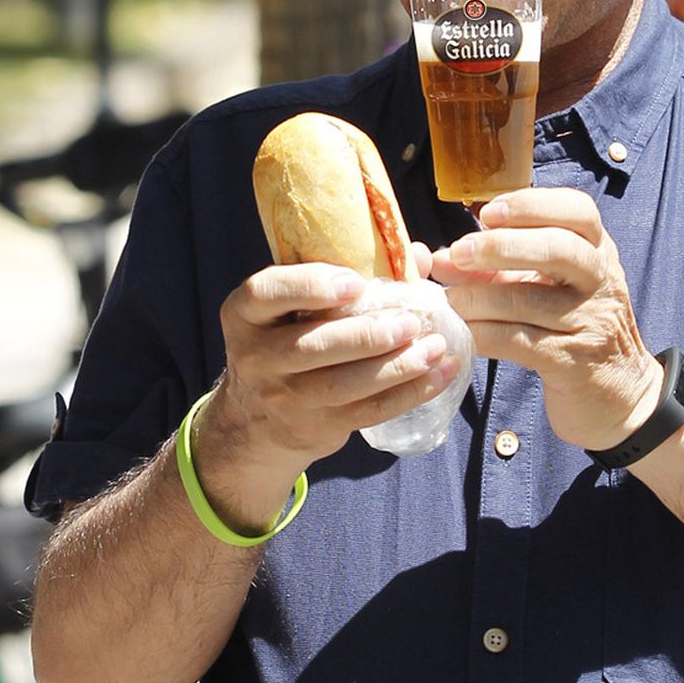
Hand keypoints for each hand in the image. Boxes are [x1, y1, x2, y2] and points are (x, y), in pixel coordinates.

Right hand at [206, 255, 456, 471]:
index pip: (264, 293)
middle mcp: (256, 357)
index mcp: (245, 314)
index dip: (310, 286)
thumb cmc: (287, 339)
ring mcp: (283, 398)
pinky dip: (408, 394)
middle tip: (411, 321)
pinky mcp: (315, 427)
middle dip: (368, 334)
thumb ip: (346, 274)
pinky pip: (366, 412)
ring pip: (343, 385)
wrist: (255, 420)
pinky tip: (438, 375)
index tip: (356, 282)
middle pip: (312, 346)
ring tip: (434, 347)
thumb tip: (419, 255)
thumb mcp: (293, 305)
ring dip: (396, 367)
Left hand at [423, 190, 659, 451]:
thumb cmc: (572, 330)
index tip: (487, 213)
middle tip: (458, 253)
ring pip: (528, 299)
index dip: (532, 204)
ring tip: (447, 301)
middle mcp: (601, 281)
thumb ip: (497, 270)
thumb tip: (439, 258)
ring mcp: (591, 322)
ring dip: (478, 298)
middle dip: (501, 246)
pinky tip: (463, 333)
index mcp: (598, 252)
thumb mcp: (545, 290)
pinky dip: (484, 334)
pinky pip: (519, 341)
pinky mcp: (573, 362)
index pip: (578, 211)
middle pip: (558, 248)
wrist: (618, 396)